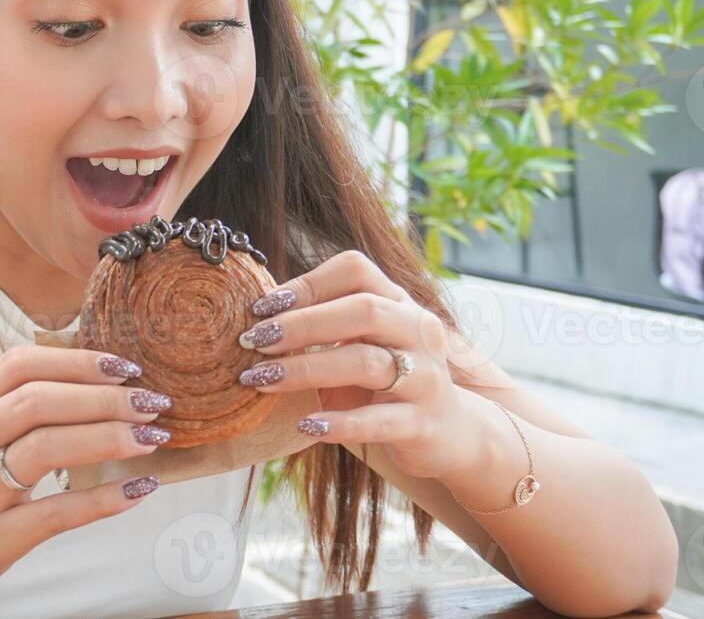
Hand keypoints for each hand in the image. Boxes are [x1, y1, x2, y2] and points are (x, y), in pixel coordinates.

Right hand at [0, 344, 169, 612]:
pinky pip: (57, 512)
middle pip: (38, 401)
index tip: (123, 366)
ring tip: (150, 437)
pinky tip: (138, 488)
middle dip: (103, 397)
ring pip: (46, 447)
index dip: (77, 360)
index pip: (20, 364)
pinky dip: (104, 498)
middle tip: (150, 402)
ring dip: (108, 436)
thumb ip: (8, 407)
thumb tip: (87, 381)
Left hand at [235, 250, 483, 481]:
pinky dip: (338, 423)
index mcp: (398, 303)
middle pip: (363, 311)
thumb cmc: (386, 382)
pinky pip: (377, 421)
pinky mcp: (422, 423)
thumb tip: (253, 313)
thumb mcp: (361, 344)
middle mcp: (418, 331)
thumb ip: (323, 326)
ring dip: (305, 370)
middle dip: (302, 324)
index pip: (356, 271)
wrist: (449, 434)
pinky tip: (305, 425)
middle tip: (254, 341)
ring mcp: (426, 378)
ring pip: (365, 363)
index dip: (306, 283)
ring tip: (260, 380)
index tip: (261, 307)